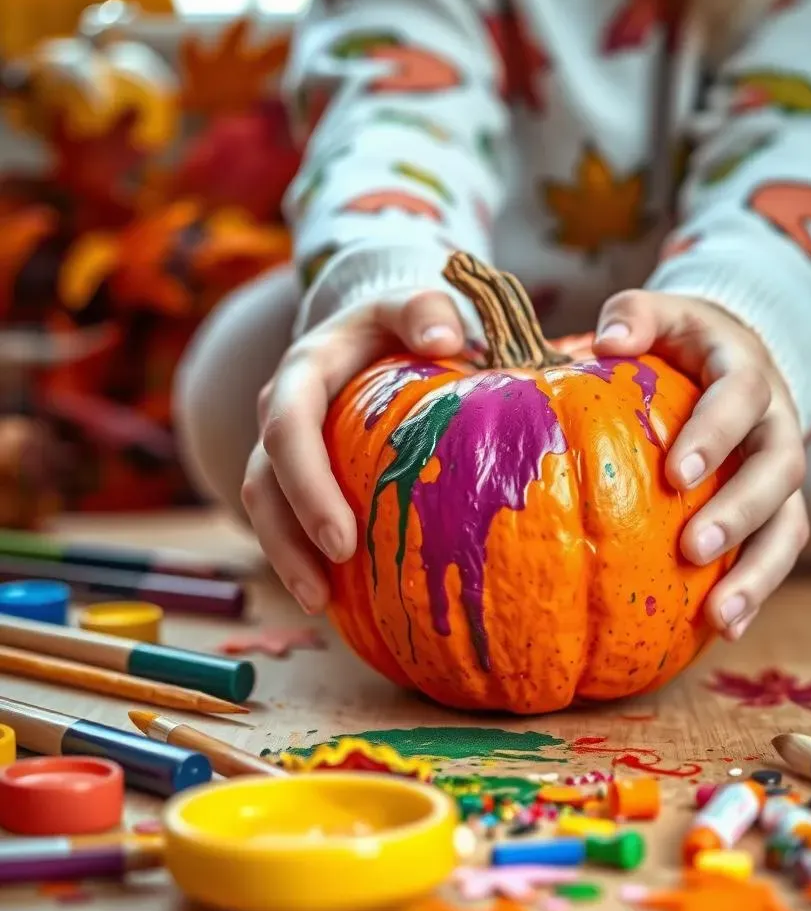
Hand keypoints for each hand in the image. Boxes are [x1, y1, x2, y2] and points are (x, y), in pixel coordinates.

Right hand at [242, 291, 464, 612]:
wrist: (374, 331)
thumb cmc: (398, 324)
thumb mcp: (411, 305)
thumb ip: (425, 311)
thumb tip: (446, 338)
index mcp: (303, 374)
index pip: (289, 428)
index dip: (307, 485)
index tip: (341, 538)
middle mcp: (280, 414)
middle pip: (264, 483)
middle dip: (290, 539)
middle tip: (327, 589)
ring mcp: (282, 450)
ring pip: (265, 510)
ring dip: (287, 560)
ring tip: (321, 605)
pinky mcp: (295, 476)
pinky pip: (286, 519)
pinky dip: (304, 556)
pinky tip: (336, 595)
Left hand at [593, 291, 808, 639]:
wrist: (737, 352)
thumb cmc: (684, 340)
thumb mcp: (663, 313)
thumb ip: (635, 313)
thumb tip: (607, 342)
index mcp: (746, 372)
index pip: (741, 397)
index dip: (716, 434)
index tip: (677, 474)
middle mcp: (776, 423)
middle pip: (779, 469)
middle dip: (740, 511)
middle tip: (693, 549)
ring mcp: (781, 471)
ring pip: (789, 522)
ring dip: (760, 571)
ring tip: (721, 614)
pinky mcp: (777, 507)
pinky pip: (776, 551)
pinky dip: (755, 589)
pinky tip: (722, 628)